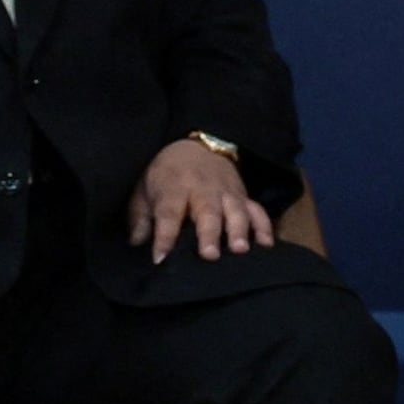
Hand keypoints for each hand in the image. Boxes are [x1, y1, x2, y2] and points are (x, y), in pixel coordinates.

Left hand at [136, 139, 276, 263]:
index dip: (164, 235)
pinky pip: (257, 210)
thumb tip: (137, 243)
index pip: (168, 213)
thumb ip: (140, 217)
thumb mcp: (144, 188)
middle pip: (207, 212)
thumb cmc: (167, 175)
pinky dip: (264, 226)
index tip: (160, 258)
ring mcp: (227, 193)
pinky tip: (266, 245)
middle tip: (210, 255)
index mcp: (173, 187)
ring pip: (235, 211)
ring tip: (240, 250)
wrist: (198, 146)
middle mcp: (202, 189)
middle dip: (209, 233)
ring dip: (239, 230)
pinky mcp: (244, 196)